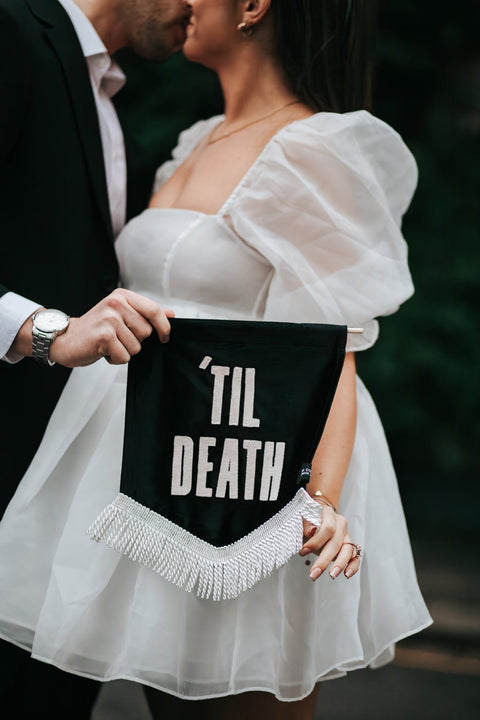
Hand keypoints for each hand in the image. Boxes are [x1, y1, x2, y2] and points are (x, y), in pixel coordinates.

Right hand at [49, 289, 173, 366]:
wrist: (67, 339)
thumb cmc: (96, 329)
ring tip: (109, 344)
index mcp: (122, 296)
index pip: (154, 310)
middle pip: (146, 332)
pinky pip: (124, 356)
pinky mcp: (104, 336)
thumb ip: (146, 314)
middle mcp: (116, 304)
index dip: (164, 327)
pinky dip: (115, 359)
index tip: (165, 337)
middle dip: (135, 341)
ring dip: (124, 351)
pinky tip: (104, 351)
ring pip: (136, 346)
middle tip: (118, 338)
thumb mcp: (122, 315)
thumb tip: (171, 314)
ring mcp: (109, 319)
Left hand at [299, 507, 360, 580]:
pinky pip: (354, 557)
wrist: (315, 517)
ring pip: (347, 551)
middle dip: (324, 560)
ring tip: (332, 575)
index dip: (316, 541)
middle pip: (336, 543)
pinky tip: (347, 574)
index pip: (328, 528)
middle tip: (314, 572)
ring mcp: (346, 536)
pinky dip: (352, 566)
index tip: (304, 551)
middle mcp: (340, 525)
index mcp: (329, 514)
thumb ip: (306, 524)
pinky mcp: (348, 547)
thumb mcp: (303, 518)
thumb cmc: (308, 518)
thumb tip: (310, 531)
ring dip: (339, 564)